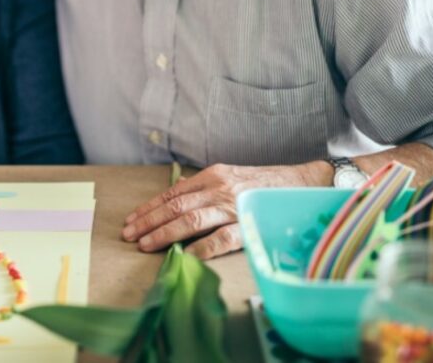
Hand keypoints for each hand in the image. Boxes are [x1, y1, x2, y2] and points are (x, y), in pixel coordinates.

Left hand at [121, 161, 332, 259]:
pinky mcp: (249, 224)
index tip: (131, 220)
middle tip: (129, 236)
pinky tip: (184, 257)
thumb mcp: (230, 175)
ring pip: (191, 221)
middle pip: (175, 207)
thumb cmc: (264, 182)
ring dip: (165, 234)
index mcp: (212, 176)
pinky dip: (201, 248)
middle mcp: (219, 189)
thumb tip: (177, 192)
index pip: (172, 193)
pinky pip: (221, 239)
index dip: (149, 208)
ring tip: (146, 245)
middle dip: (148, 222)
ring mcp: (234, 207)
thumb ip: (204, 185)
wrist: (303, 183)